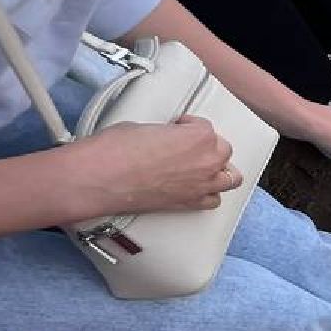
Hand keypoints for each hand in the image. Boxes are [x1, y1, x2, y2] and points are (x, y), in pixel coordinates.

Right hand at [58, 116, 241, 218]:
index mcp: (200, 136)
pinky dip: (208, 193)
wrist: (100, 178)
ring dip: (218, 171)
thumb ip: (168, 133)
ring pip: (229, 178)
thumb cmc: (115, 149)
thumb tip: (165, 137)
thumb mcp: (145, 126)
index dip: (189, 127)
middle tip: (188, 147)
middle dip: (207, 147)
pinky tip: (194, 187)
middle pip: (223, 151)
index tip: (177, 128)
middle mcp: (207, 161)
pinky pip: (213, 200)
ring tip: (202, 167)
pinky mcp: (189, 204)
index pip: (206, 127)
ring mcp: (201, 185)